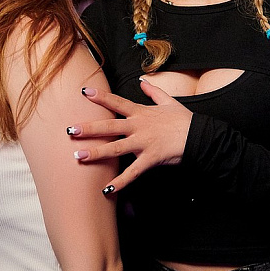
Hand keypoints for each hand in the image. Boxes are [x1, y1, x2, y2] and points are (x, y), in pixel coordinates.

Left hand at [68, 80, 191, 194]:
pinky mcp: (150, 159)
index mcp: (141, 113)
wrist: (199, 136)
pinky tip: (107, 188)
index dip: (100, 97)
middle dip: (89, 128)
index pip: (117, 103)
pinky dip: (120, 181)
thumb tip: (142, 82)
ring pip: (115, 148)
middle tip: (70, 130)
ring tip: (78, 156)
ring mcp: (143, 143)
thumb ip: (153, 92)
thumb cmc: (184, 120)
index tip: (84, 92)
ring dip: (96, 153)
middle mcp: (139, 127)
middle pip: (109, 127)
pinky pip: (132, 172)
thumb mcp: (169, 101)